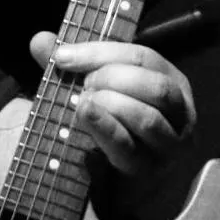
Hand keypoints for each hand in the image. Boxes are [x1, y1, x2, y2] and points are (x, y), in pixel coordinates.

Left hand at [29, 33, 195, 176]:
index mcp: (170, 81)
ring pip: (147, 118)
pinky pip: (128, 147)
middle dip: (112, 79)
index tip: (62, 56)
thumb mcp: (88, 88)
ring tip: (82, 103)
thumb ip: (68, 66)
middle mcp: (180, 112)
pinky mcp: (148, 171)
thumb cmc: (105, 124)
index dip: (100, 52)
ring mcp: (169, 145)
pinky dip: (104, 128)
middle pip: (154, 85)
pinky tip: (85, 115)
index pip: (142, 57)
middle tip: (82, 85)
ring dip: (110, 104)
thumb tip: (39, 39)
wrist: (108, 180)